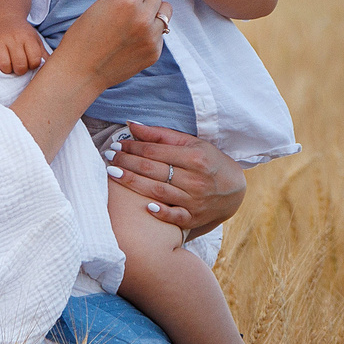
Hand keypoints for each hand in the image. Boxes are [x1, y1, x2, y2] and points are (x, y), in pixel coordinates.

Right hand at [0, 17, 49, 75]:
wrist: (6, 19)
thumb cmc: (23, 35)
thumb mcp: (36, 41)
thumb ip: (44, 56)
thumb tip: (53, 72)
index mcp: (28, 38)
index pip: (34, 60)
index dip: (32, 66)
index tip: (30, 63)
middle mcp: (13, 38)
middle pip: (19, 65)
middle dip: (20, 70)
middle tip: (18, 67)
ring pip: (3, 64)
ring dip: (5, 69)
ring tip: (8, 66)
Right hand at [46, 0, 164, 90]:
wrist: (81, 71)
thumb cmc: (84, 35)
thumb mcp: (101, 4)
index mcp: (127, 2)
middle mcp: (143, 18)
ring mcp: (151, 37)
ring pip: (166, 11)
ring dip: (155, 9)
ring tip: (136, 18)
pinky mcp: (155, 52)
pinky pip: (161, 32)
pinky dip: (152, 30)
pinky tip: (133, 37)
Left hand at [103, 123, 244, 236]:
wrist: (235, 191)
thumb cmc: (209, 162)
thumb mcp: (193, 143)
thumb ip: (161, 135)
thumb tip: (132, 125)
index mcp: (196, 157)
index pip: (156, 152)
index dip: (133, 148)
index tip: (116, 145)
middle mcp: (195, 179)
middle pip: (153, 170)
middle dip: (127, 162)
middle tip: (108, 157)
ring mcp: (194, 200)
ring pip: (158, 191)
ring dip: (133, 182)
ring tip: (114, 174)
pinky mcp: (194, 218)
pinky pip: (175, 216)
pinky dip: (161, 212)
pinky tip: (145, 206)